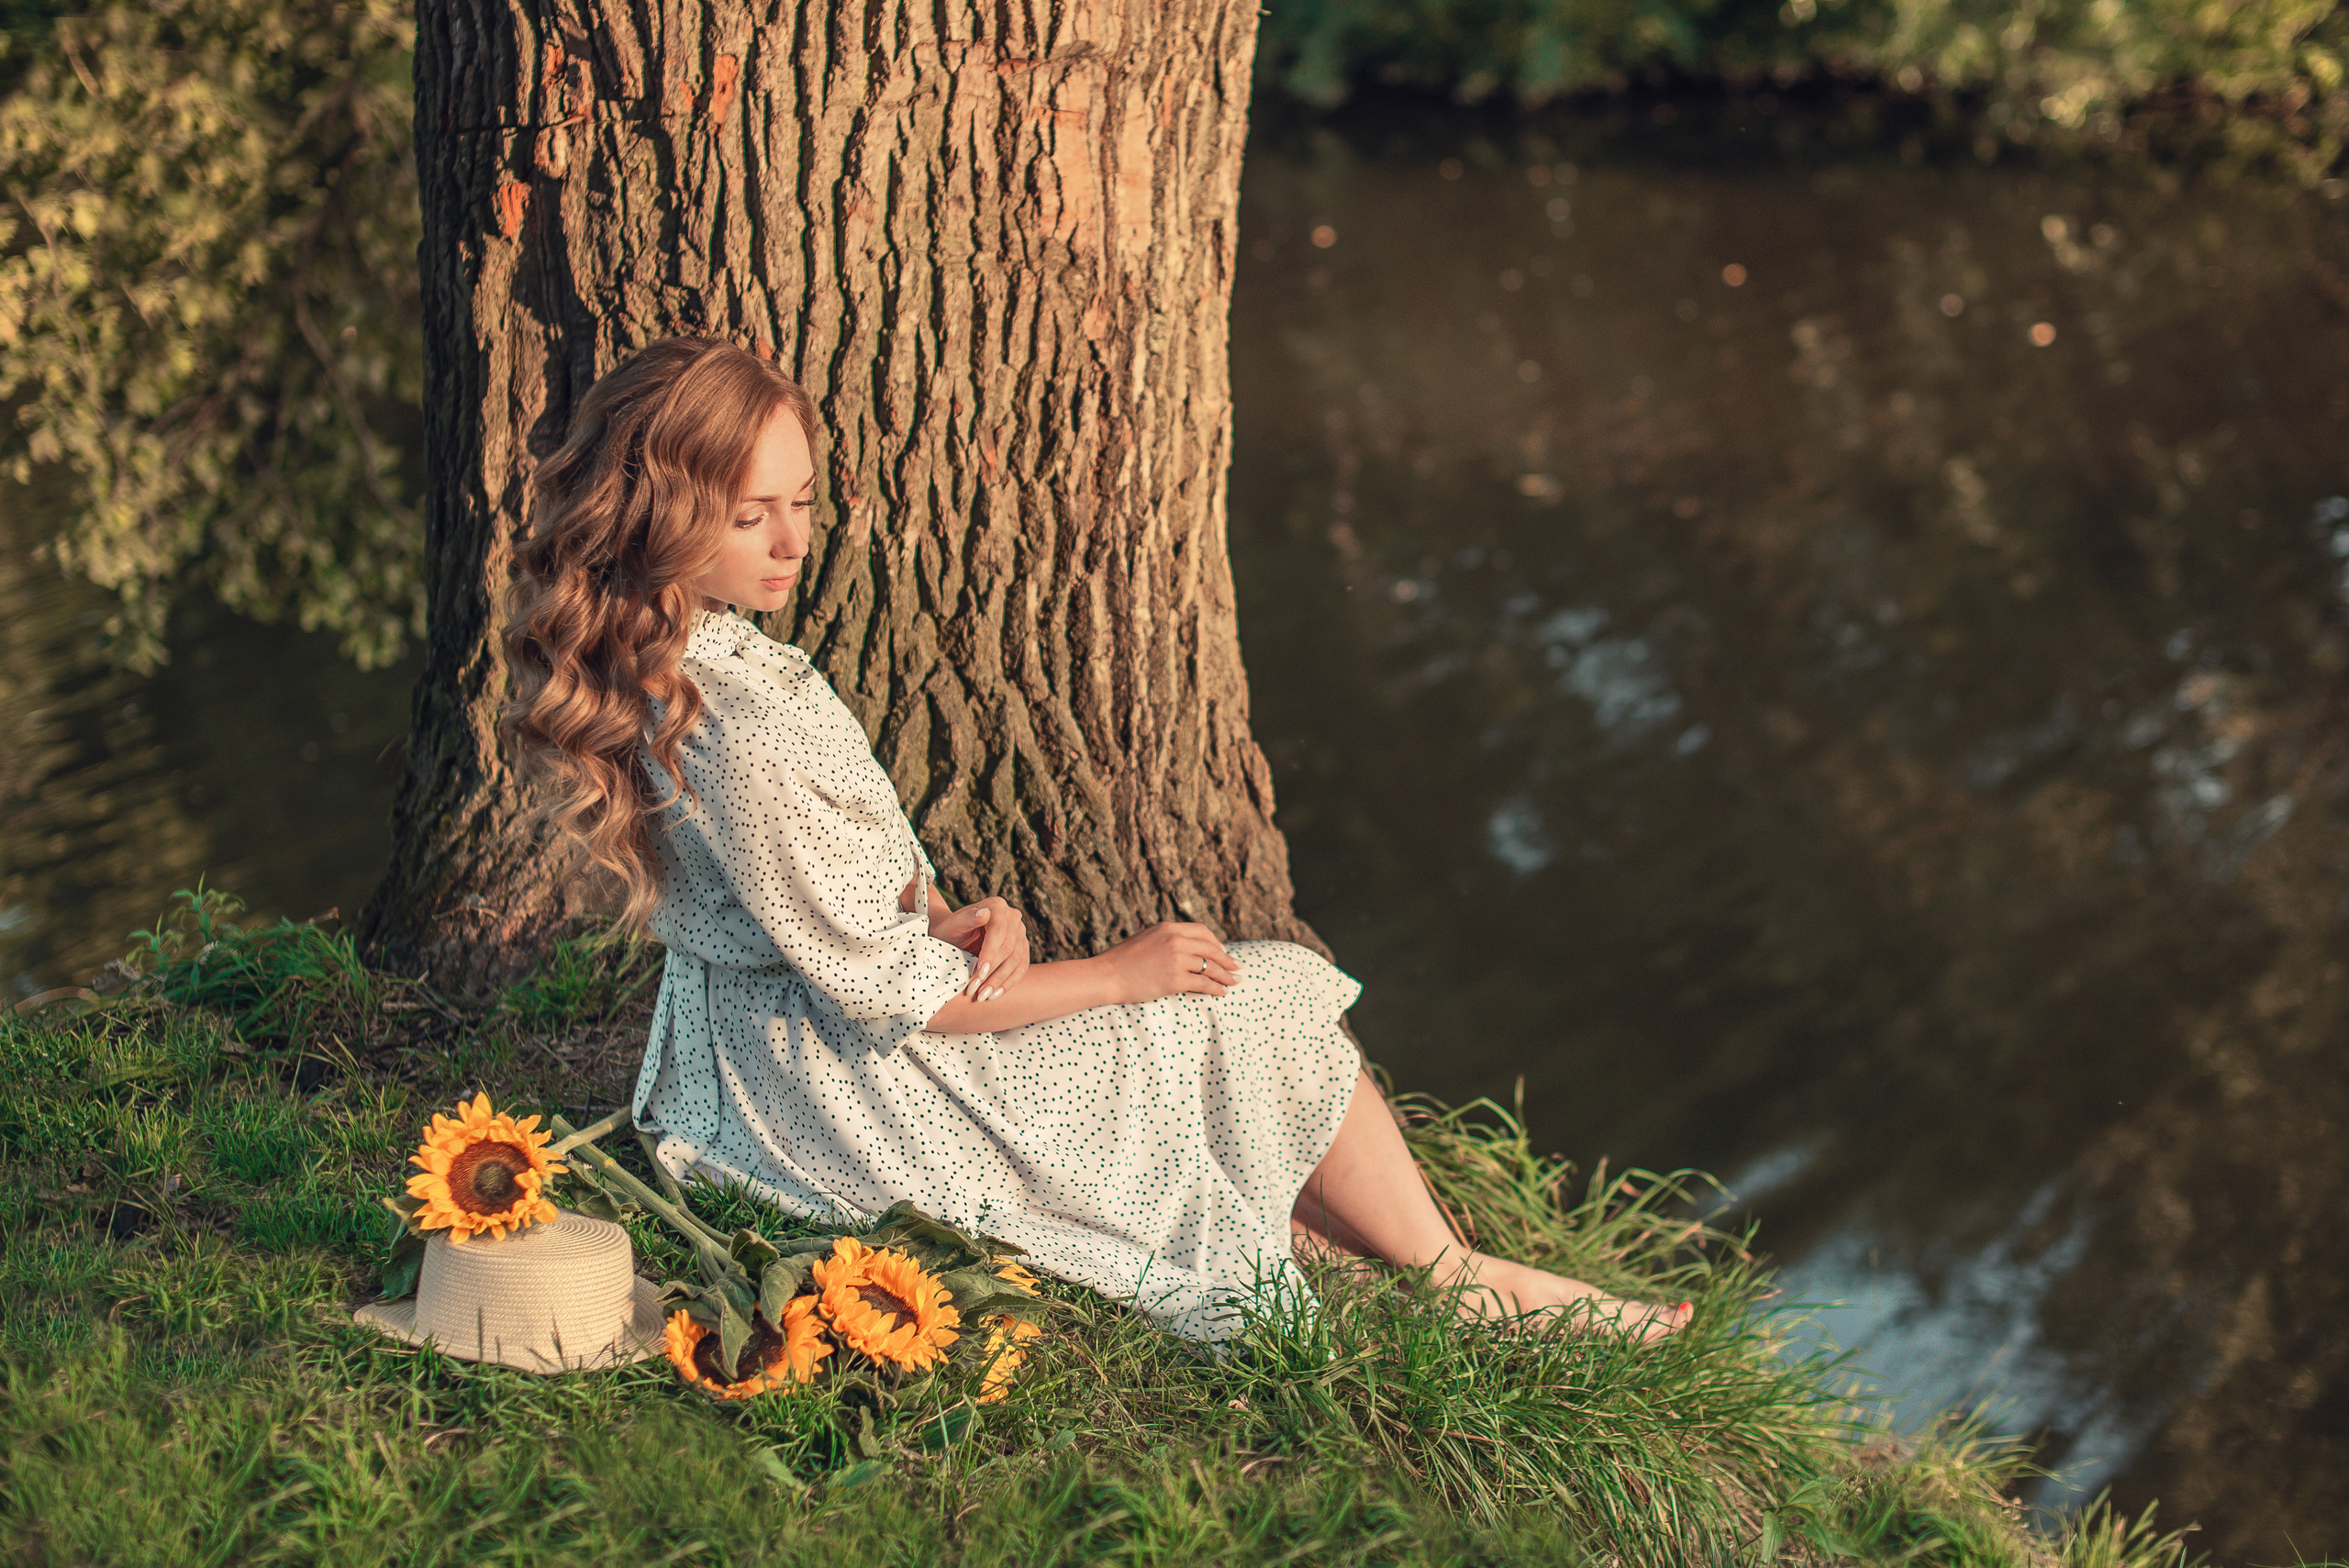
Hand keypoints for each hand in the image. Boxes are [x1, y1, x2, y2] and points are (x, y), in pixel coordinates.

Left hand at [929, 895, 1030, 1001]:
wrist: (954, 936)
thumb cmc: (950, 930)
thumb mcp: (953, 925)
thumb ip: (967, 919)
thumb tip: (984, 914)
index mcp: (996, 906)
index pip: (999, 932)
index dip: (990, 954)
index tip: (979, 973)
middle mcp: (1013, 916)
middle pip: (1009, 948)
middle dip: (993, 972)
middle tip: (977, 991)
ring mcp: (1020, 932)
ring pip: (1017, 960)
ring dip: (1001, 981)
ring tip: (984, 996)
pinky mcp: (1022, 947)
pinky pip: (1022, 967)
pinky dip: (1009, 982)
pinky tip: (996, 994)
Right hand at [1095, 921, 1243, 1002]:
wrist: (1105, 975)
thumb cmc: (1120, 961)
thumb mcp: (1145, 939)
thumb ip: (1165, 939)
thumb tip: (1182, 947)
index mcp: (1168, 928)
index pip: (1202, 931)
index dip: (1216, 943)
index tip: (1223, 952)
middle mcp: (1175, 940)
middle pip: (1211, 949)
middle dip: (1227, 959)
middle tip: (1237, 967)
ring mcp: (1175, 959)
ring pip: (1210, 966)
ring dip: (1225, 975)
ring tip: (1234, 982)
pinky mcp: (1174, 979)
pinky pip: (1203, 983)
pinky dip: (1216, 988)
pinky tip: (1221, 992)